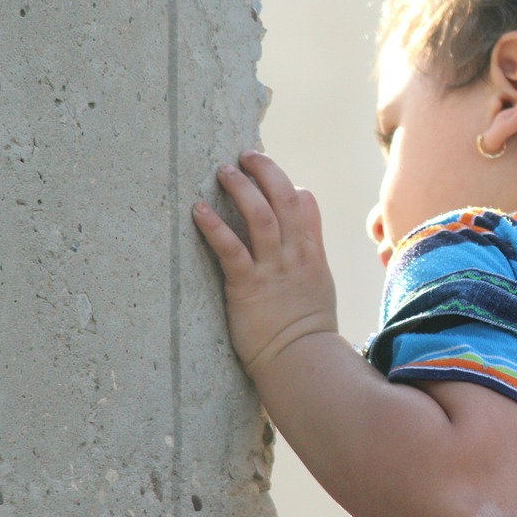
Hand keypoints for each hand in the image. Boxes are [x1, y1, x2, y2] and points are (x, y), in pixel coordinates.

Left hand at [192, 151, 337, 377]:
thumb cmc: (307, 331)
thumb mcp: (318, 287)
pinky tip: (198, 210)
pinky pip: (231, 249)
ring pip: (261, 216)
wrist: (301, 361)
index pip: (305, 205)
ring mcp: (273, 270)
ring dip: (242, 189)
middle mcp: (294, 256)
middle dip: (266, 172)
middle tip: (246, 155)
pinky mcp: (248, 287)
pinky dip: (214, 227)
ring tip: (223, 170)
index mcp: (311, 254)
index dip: (287, 185)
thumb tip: (302, 241)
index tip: (269, 174)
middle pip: (285, 199)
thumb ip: (309, 258)